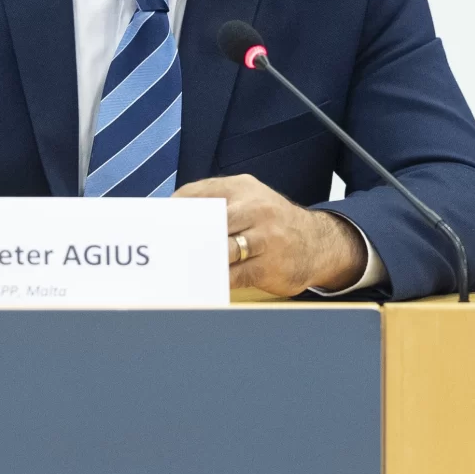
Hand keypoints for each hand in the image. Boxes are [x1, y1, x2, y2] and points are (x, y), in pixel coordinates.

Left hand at [175, 173, 365, 296]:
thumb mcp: (249, 198)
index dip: (173, 210)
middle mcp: (254, 209)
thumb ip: (215, 201)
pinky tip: (199, 285)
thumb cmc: (272, 222)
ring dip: (196, 261)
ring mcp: (264, 239)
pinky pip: (233, 276)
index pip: (197, 194)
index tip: (155, 225)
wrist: (319, 243)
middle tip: (160, 249)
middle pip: (208, 222)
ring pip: (220, 249)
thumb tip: (172, 214)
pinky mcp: (268, 266)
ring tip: (174, 270)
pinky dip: (213, 282)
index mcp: (242, 188)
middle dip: (183, 236)